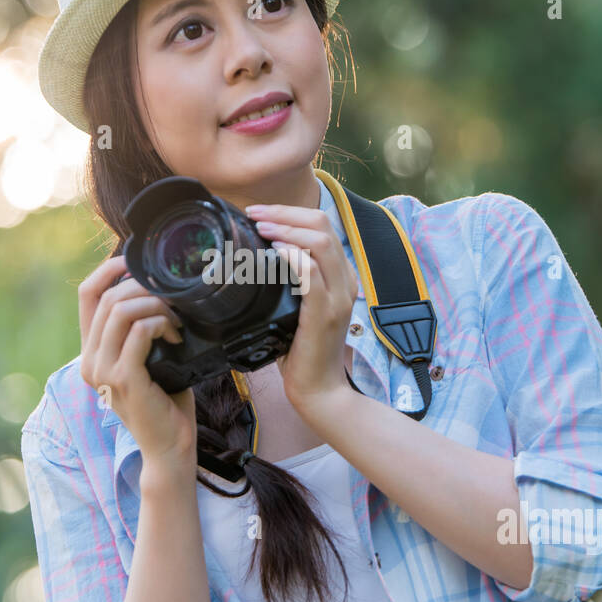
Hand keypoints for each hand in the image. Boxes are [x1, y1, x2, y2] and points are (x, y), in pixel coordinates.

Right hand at [78, 253, 196, 466]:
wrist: (170, 447)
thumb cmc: (166, 401)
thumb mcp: (150, 358)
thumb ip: (142, 330)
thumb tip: (160, 289)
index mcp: (92, 352)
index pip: (87, 295)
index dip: (108, 269)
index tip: (136, 261)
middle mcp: (89, 361)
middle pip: (108, 298)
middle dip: (144, 288)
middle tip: (174, 299)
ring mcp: (102, 371)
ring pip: (122, 310)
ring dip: (156, 306)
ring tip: (177, 320)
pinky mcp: (123, 379)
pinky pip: (139, 331)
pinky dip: (161, 325)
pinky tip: (178, 337)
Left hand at [246, 204, 358, 412]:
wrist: (319, 389)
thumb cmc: (302, 349)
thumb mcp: (297, 307)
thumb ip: (289, 281)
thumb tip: (259, 256)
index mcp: (342, 275)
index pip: (322, 226)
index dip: (290, 212)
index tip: (260, 213)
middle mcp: (346, 281)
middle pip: (322, 225)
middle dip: (285, 213)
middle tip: (255, 215)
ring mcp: (339, 296)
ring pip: (320, 243)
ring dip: (286, 229)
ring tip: (262, 229)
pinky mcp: (326, 314)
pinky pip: (313, 274)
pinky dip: (294, 257)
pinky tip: (277, 252)